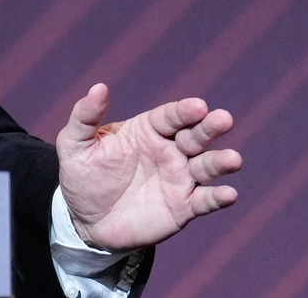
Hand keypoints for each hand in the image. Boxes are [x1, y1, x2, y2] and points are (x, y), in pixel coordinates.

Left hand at [55, 83, 241, 251]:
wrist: (86, 219)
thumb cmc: (83, 175)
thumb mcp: (74, 144)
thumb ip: (85, 116)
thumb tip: (98, 87)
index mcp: (147, 130)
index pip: (170, 116)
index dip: (184, 111)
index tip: (198, 106)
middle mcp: (170, 151)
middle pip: (195, 136)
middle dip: (210, 128)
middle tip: (223, 119)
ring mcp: (180, 178)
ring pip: (207, 167)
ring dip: (221, 162)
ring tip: (233, 159)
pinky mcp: (184, 207)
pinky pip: (205, 201)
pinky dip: (219, 198)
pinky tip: (229, 194)